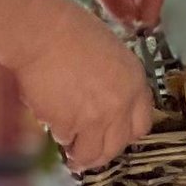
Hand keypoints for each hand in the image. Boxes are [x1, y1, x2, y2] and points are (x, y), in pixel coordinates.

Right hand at [17, 3, 157, 172]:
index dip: (125, 133)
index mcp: (135, 83)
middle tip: (90, 152)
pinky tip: (51, 124)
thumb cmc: (71, 31)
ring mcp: (95, 119)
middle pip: (116, 146)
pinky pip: (64, 140)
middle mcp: (121, 106)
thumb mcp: (111, 53)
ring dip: (80, 155)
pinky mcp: (68, 125)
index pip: (142, 125)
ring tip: (70, 152)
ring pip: (91, 154)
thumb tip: (106, 104)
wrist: (43, 33)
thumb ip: (116, 82)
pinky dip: (58, 135)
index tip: (114, 135)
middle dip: (102, 153)